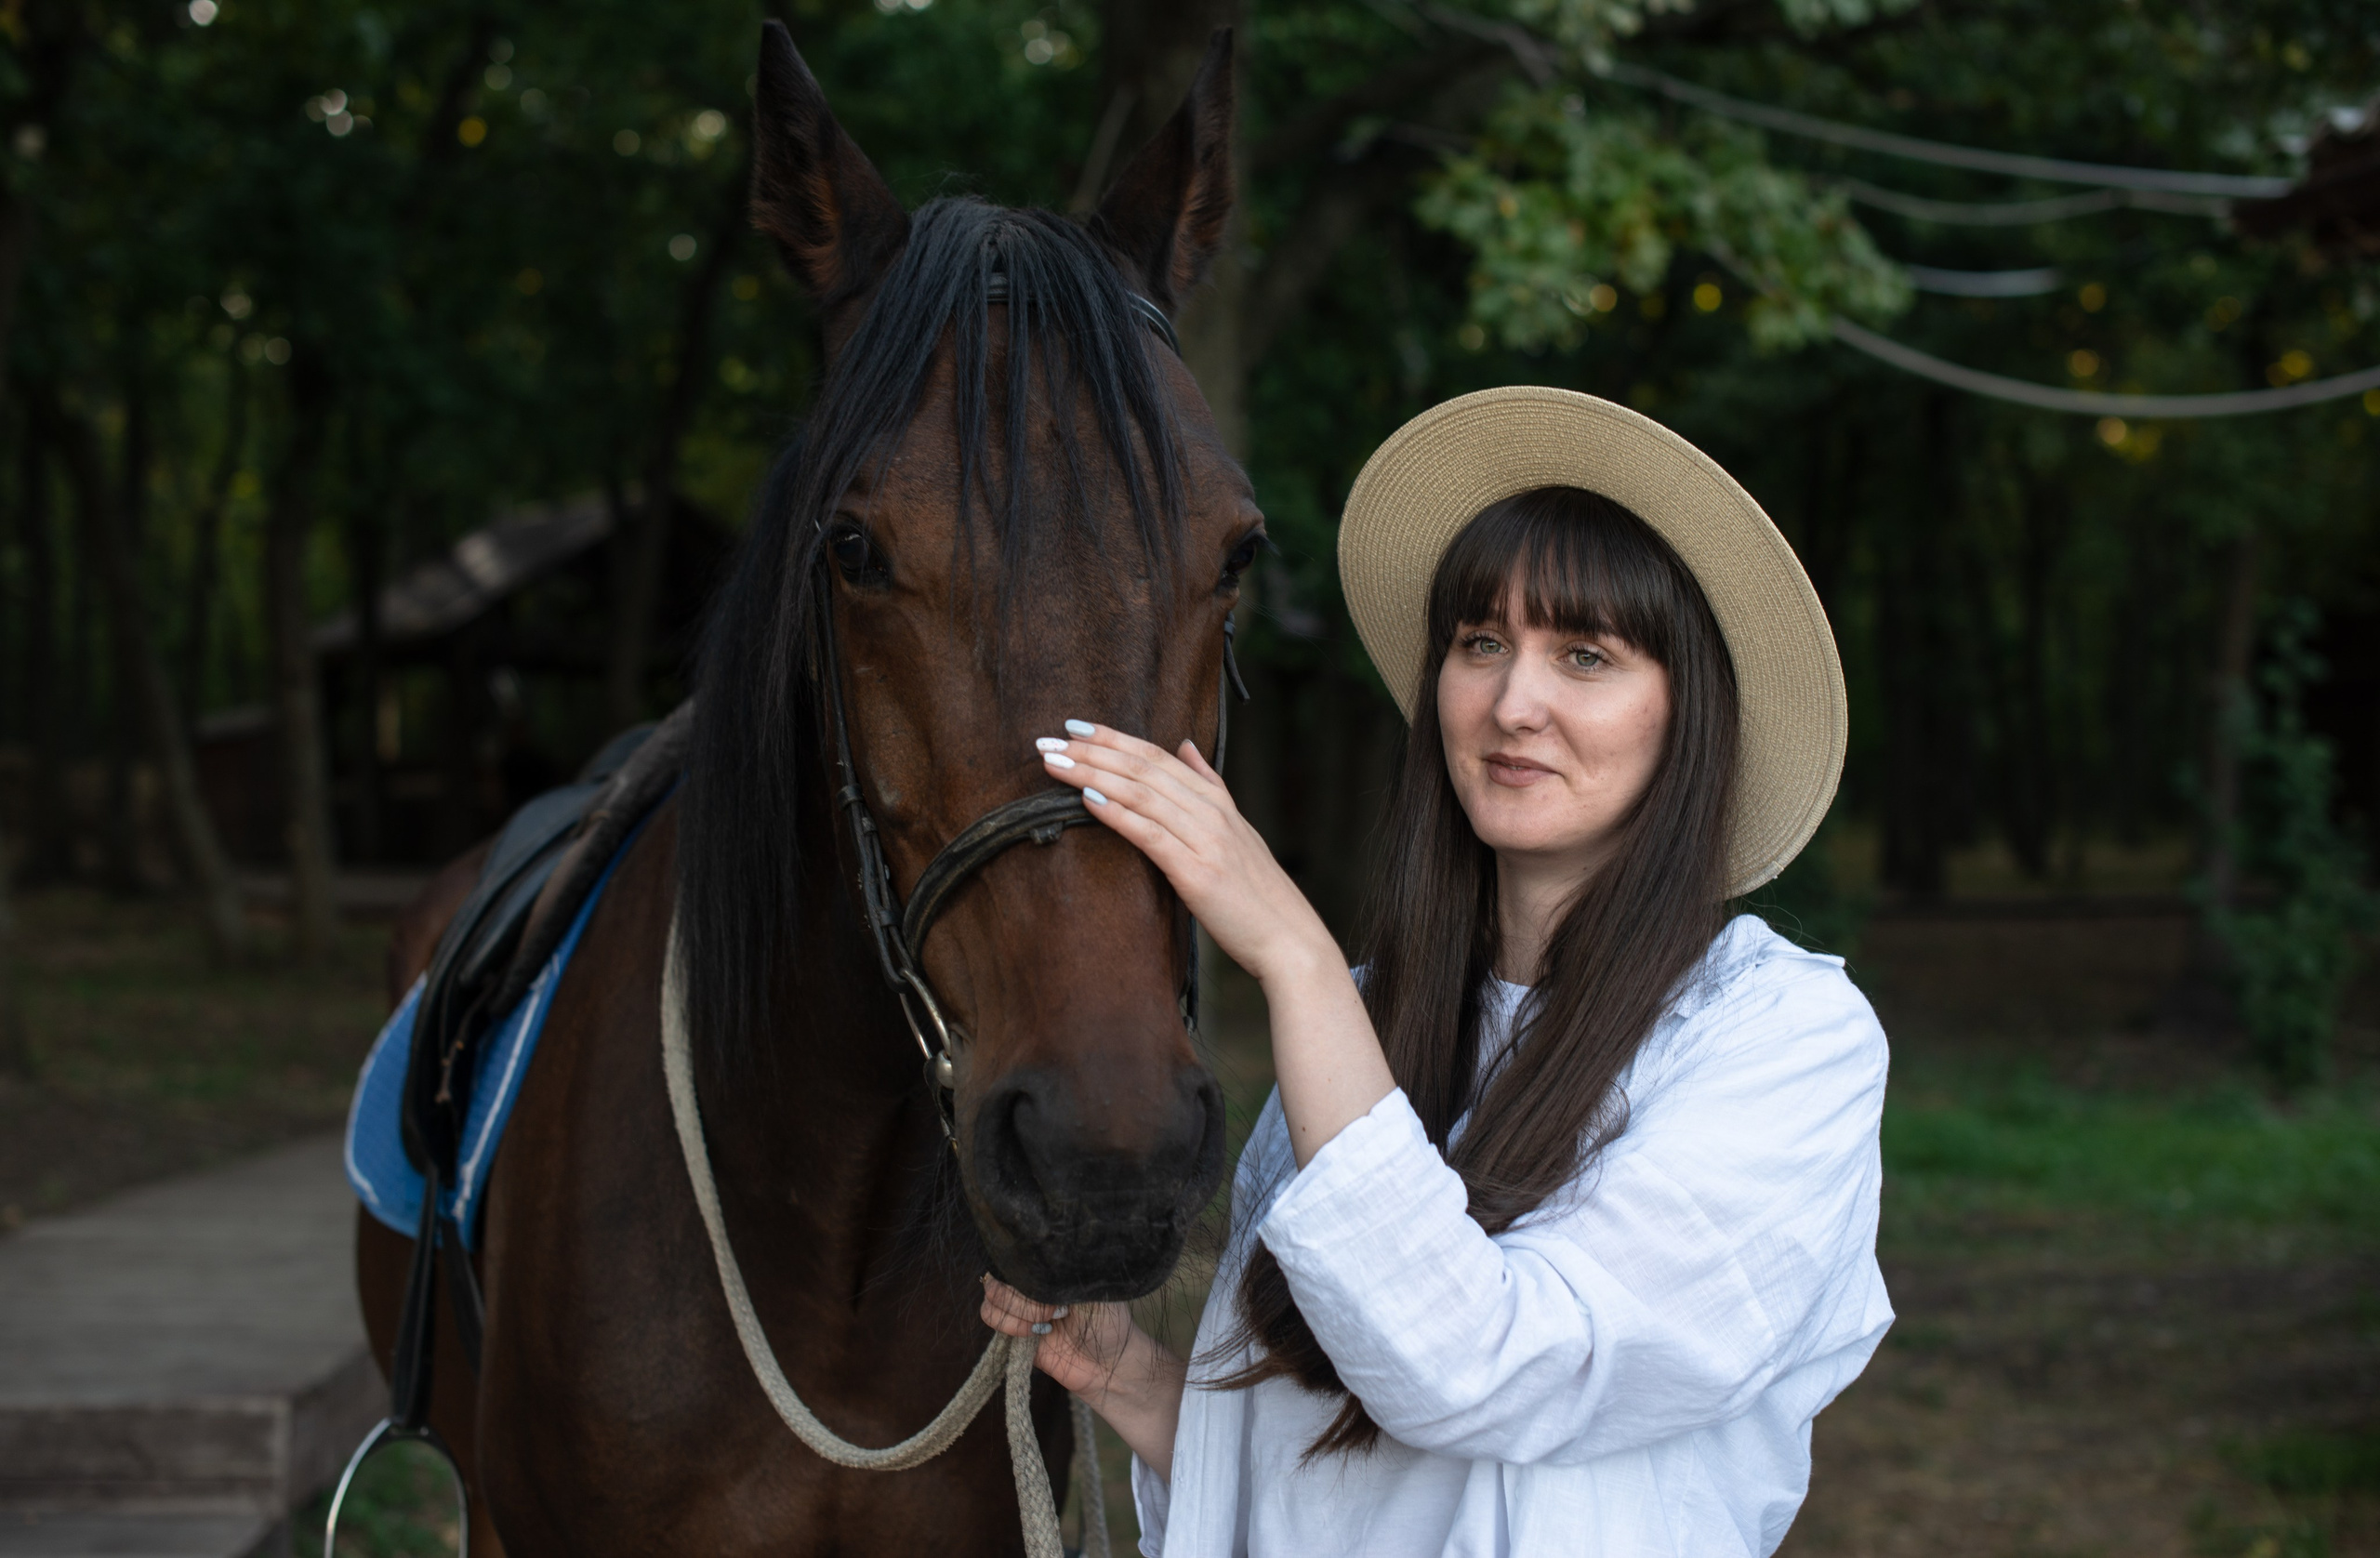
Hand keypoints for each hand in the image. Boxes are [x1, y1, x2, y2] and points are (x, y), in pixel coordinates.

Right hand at [980, 1274, 1187, 1475]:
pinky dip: (1012, 1328)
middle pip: (998, 1279)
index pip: (1016, 1254)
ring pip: (990, 1301)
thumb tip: (1035, 1258)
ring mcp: (1020, 1308)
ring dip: (1017, 1315)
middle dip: (1025, 1299)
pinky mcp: (1014, 1334)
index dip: (1024, 1272)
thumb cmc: (1109, 1322)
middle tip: (1057, 1310)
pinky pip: (992, 1322)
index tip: (1050, 1287)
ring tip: (1048, 1323)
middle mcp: (1031, 1284)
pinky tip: (1041, 1335)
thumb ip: (1062, 1272)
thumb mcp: (1092, 1289)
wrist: (1110, 1365)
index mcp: (1049, 1267)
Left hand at [1035, 722, 1337, 989]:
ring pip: (1142, 793)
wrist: (1291, 941)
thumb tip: (1187, 745)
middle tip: (1047, 740)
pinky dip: (1118, 813)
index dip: (1115, 738)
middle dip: (1092, 751)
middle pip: (1144, 768)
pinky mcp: (1198, 873)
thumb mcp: (1238, 831)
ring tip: (1054, 763)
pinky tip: (1087, 799)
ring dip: (1093, 774)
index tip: (1074, 727)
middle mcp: (1212, 813)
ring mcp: (1207, 840)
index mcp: (1217, 802)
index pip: (1159, 756)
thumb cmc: (1258, 895)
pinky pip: (1151, 834)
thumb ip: (1211, 787)